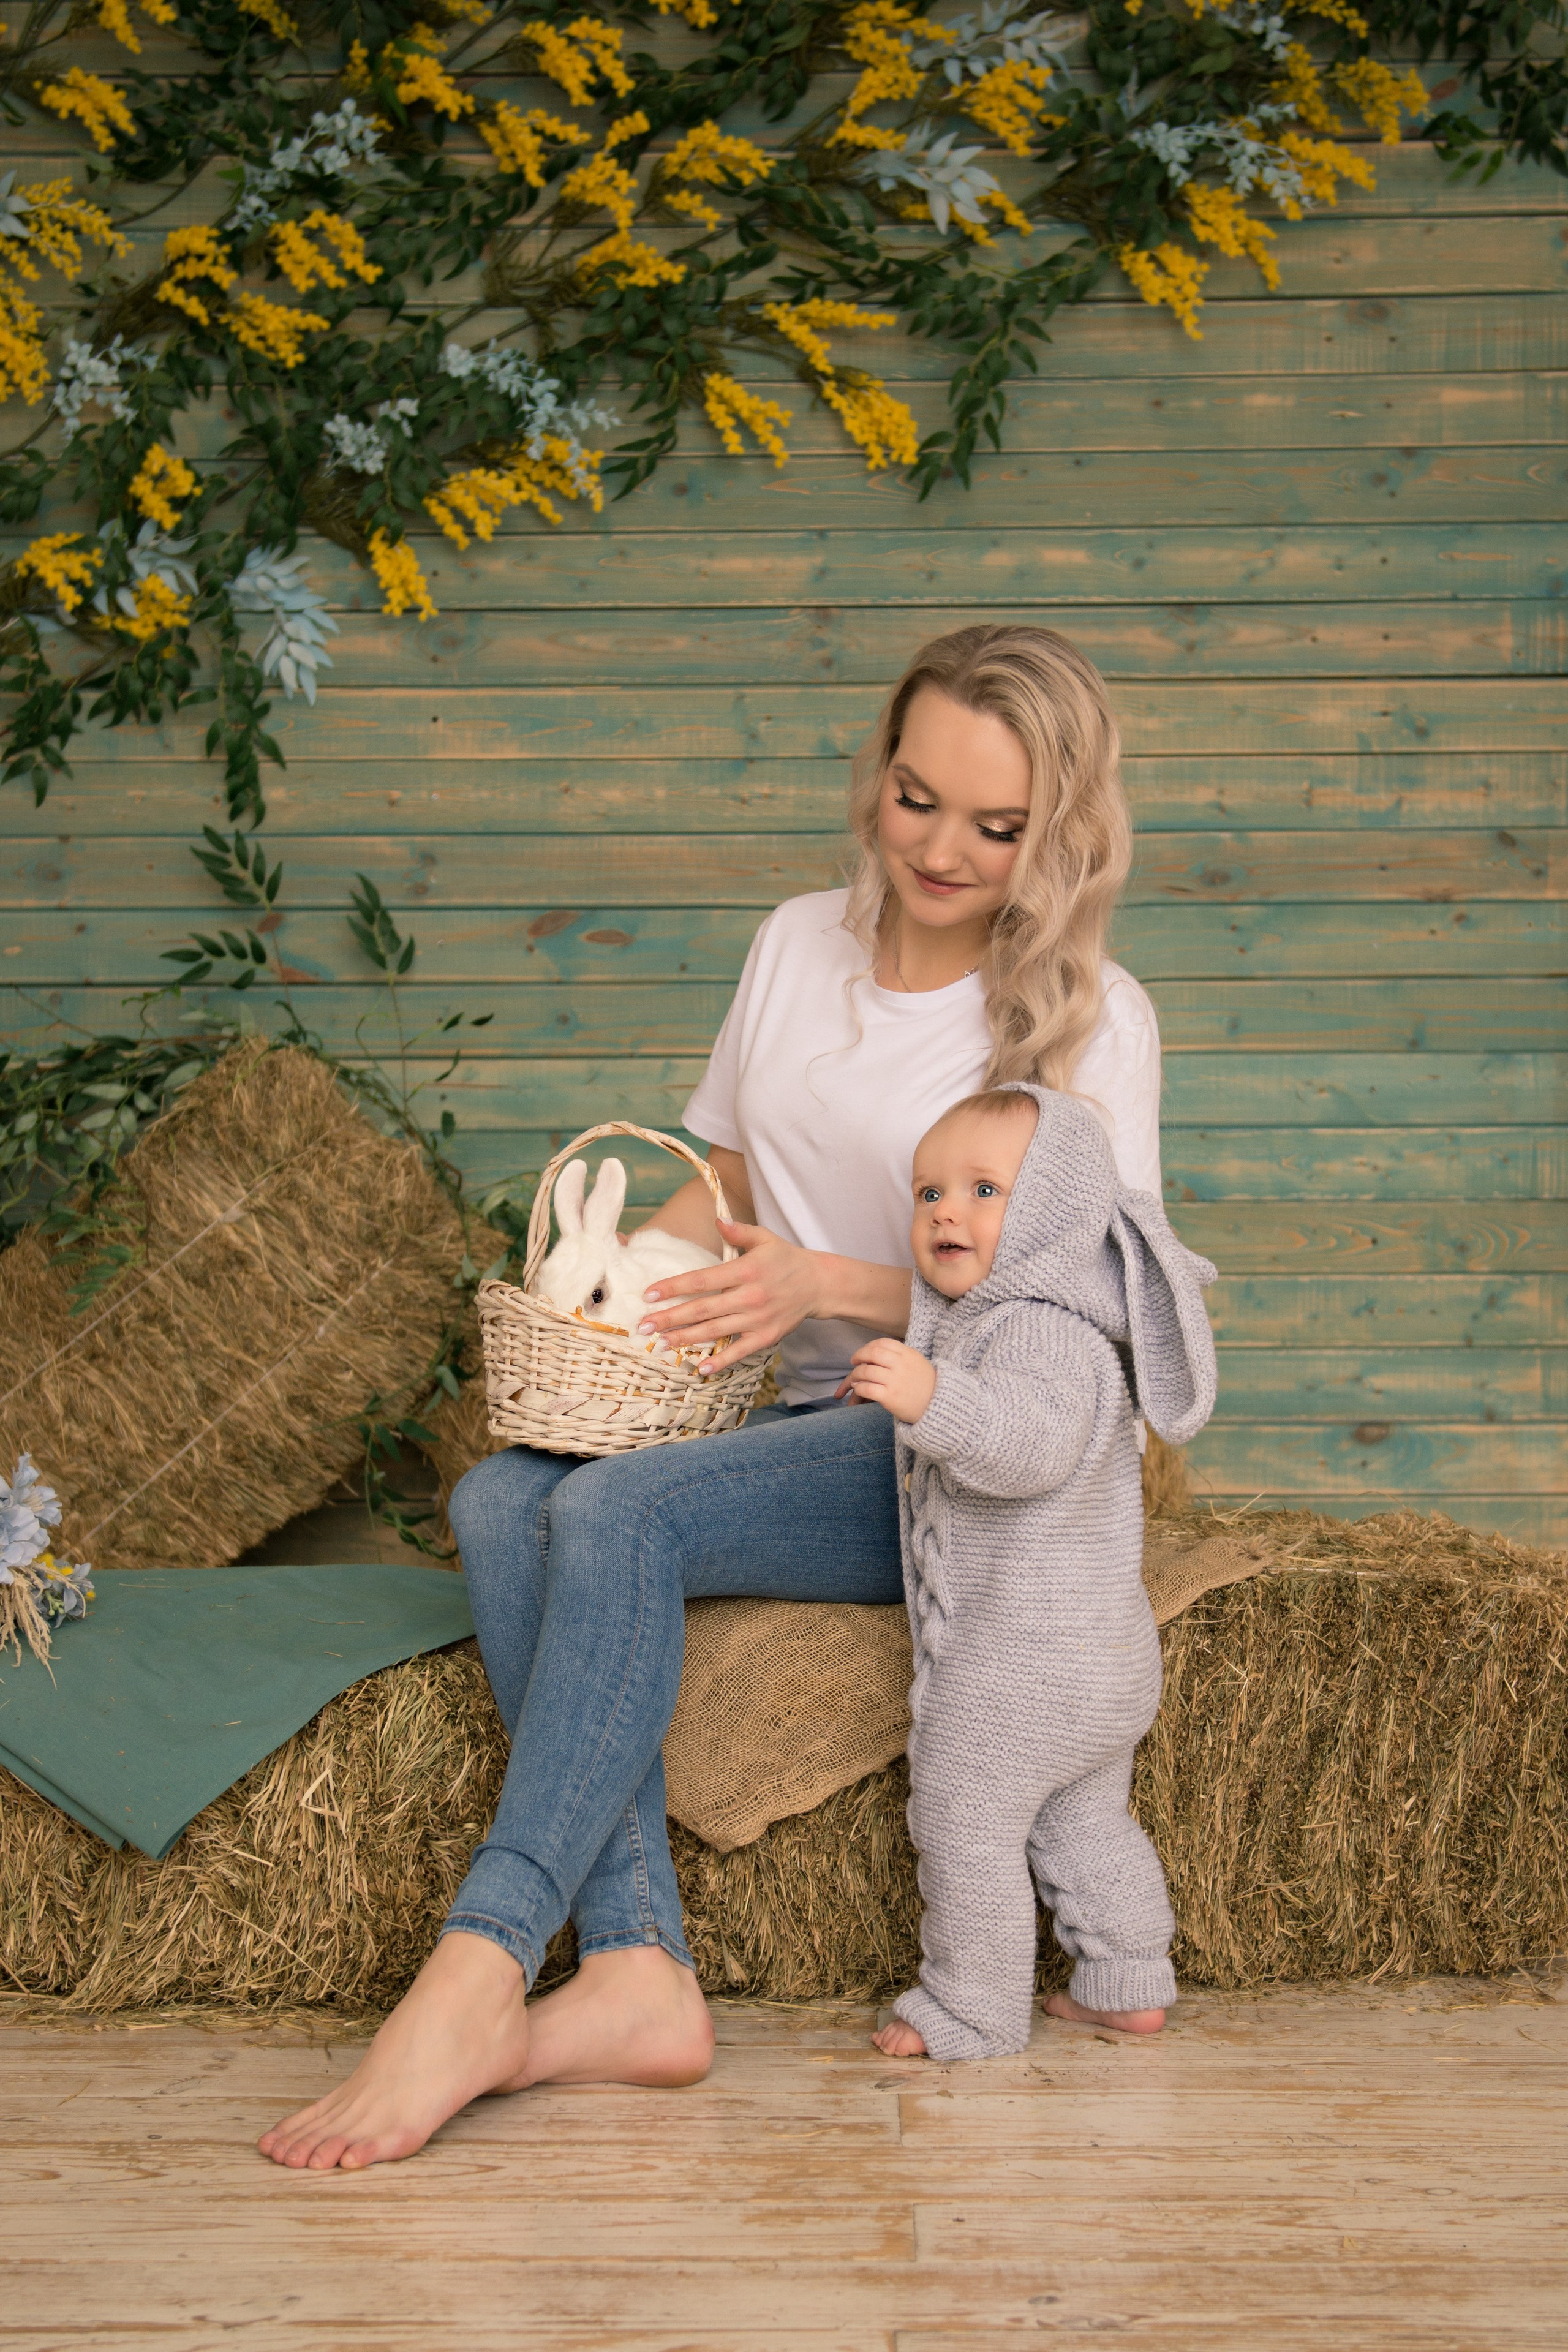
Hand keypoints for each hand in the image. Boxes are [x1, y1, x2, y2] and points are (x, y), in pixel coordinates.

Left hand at [639, 1217, 823, 1376]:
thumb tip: (717, 1220)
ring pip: (715, 1331)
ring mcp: (758, 1320)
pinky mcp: (767, 1337)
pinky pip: (740, 1351)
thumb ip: (739, 1232)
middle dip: (670, 1318)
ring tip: (661, 1344)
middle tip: (644, 1326)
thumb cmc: (786, 1259)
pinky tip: (700, 1368)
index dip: (674, 1287)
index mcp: (745, 1270)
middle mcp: (749, 1296)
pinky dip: (721, 1361)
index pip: (702, 1280)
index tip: (649, 1295)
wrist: (819, 1284)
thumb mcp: (765, 1238)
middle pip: (702, 1309)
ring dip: (686, 1339)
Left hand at [838, 1337, 936, 1425]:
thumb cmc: (927, 1386)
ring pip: (867, 1371)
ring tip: (855, 1379)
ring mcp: (895, 1381)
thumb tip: (878, 1351)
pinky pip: (867, 1388)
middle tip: (854, 1361)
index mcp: (908, 1355)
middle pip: (872, 1354)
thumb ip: (901, 1355)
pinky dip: (859, 1387)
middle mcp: (901, 1365)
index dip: (869, 1346)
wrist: (937, 1407)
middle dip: (859, 1356)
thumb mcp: (918, 1363)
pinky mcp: (890, 1397)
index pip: (883, 1343)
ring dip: (856, 1374)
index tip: (864, 1352)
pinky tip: (859, 1389)